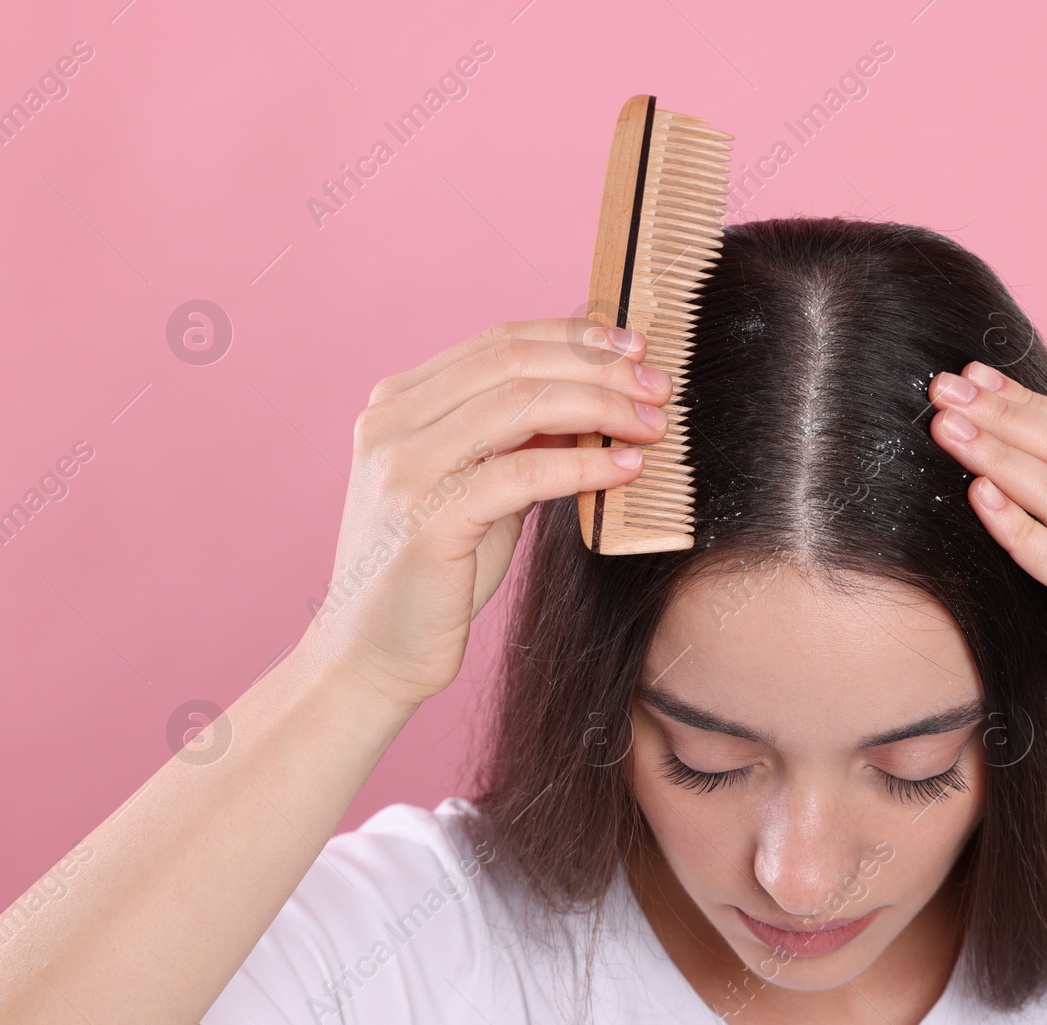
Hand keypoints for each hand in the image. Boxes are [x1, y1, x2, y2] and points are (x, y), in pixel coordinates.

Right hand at [296, 319, 673, 708]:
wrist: (375, 654)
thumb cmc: (439, 572)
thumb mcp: (485, 487)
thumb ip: (525, 439)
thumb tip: (600, 395)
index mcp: (398, 402)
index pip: (499, 342)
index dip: (574, 338)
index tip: (635, 349)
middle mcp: (391, 422)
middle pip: (513, 362)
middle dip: (598, 368)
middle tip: (660, 387)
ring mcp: (403, 468)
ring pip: (521, 404)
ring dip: (601, 408)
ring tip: (653, 426)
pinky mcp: (426, 520)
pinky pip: (523, 473)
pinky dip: (584, 466)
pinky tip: (626, 471)